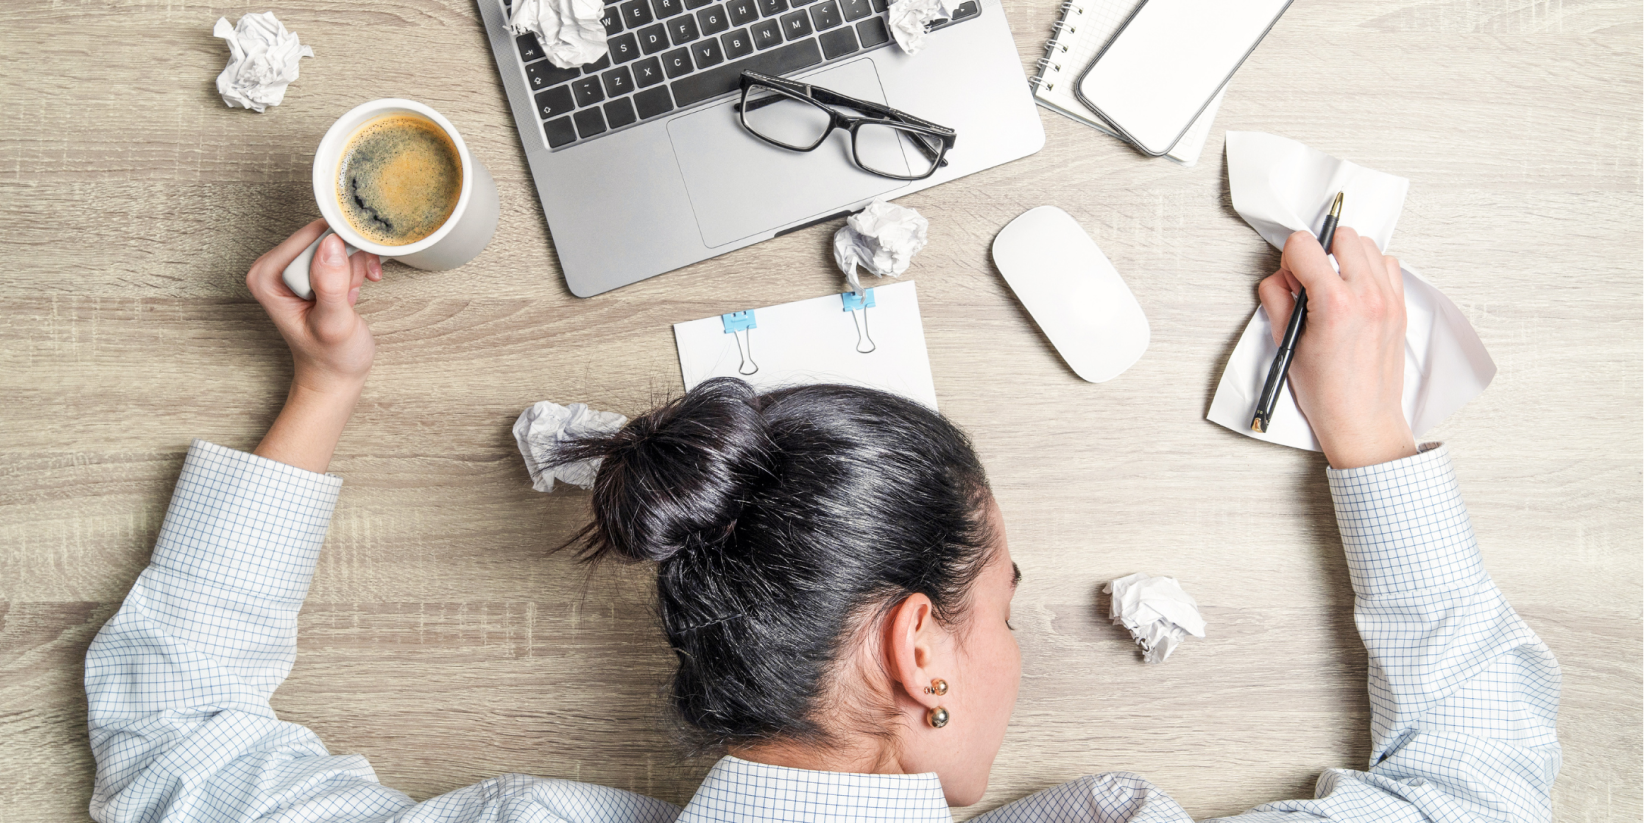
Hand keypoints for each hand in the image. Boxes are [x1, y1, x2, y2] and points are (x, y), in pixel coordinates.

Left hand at [245, 220, 383, 396]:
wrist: (335, 374)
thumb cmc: (330, 357)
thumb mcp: (333, 324)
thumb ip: (330, 286)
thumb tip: (331, 246)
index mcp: (266, 276)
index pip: (309, 236)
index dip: (338, 250)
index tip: (351, 274)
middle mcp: (276, 267)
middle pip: (323, 235)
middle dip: (348, 260)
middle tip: (349, 292)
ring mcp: (294, 267)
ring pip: (337, 241)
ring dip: (355, 265)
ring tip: (350, 296)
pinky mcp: (312, 270)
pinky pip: (341, 250)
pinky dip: (357, 267)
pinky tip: (355, 289)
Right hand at [1258, 228, 1416, 469]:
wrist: (1363, 420)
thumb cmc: (1327, 393)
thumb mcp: (1287, 344)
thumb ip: (1278, 300)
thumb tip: (1280, 278)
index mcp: (1335, 305)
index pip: (1305, 245)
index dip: (1290, 258)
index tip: (1290, 278)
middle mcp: (1367, 297)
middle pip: (1341, 235)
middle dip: (1319, 250)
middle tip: (1310, 279)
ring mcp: (1389, 300)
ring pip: (1367, 245)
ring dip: (1345, 257)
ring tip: (1333, 285)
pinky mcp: (1400, 307)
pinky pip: (1387, 265)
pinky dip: (1369, 269)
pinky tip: (1354, 291)